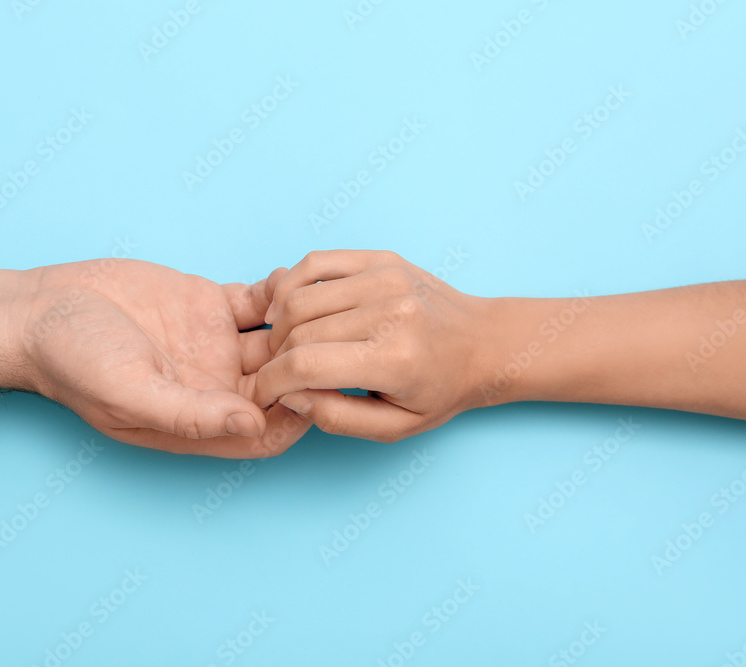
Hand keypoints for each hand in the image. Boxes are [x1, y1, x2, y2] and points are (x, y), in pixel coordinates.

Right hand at [19, 258, 309, 457]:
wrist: (42, 309)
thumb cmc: (73, 362)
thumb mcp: (129, 393)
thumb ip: (191, 414)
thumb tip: (253, 427)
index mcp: (201, 419)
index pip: (270, 431)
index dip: (299, 414)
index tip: (310, 384)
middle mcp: (217, 386)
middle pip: (285, 385)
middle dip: (309, 364)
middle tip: (320, 334)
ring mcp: (217, 345)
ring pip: (281, 342)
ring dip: (301, 326)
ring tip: (304, 303)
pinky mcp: (212, 306)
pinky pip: (261, 303)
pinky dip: (279, 291)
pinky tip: (280, 280)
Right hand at [254, 250, 491, 441]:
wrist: (484, 343)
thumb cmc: (440, 390)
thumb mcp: (395, 427)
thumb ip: (337, 417)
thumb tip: (289, 394)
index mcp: (395, 359)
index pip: (305, 365)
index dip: (270, 382)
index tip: (262, 394)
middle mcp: (390, 311)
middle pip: (298, 331)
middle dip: (275, 357)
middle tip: (278, 373)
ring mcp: (385, 278)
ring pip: (299, 298)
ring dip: (279, 325)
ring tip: (286, 346)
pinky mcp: (381, 259)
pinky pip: (315, 263)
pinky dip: (291, 285)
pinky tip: (289, 307)